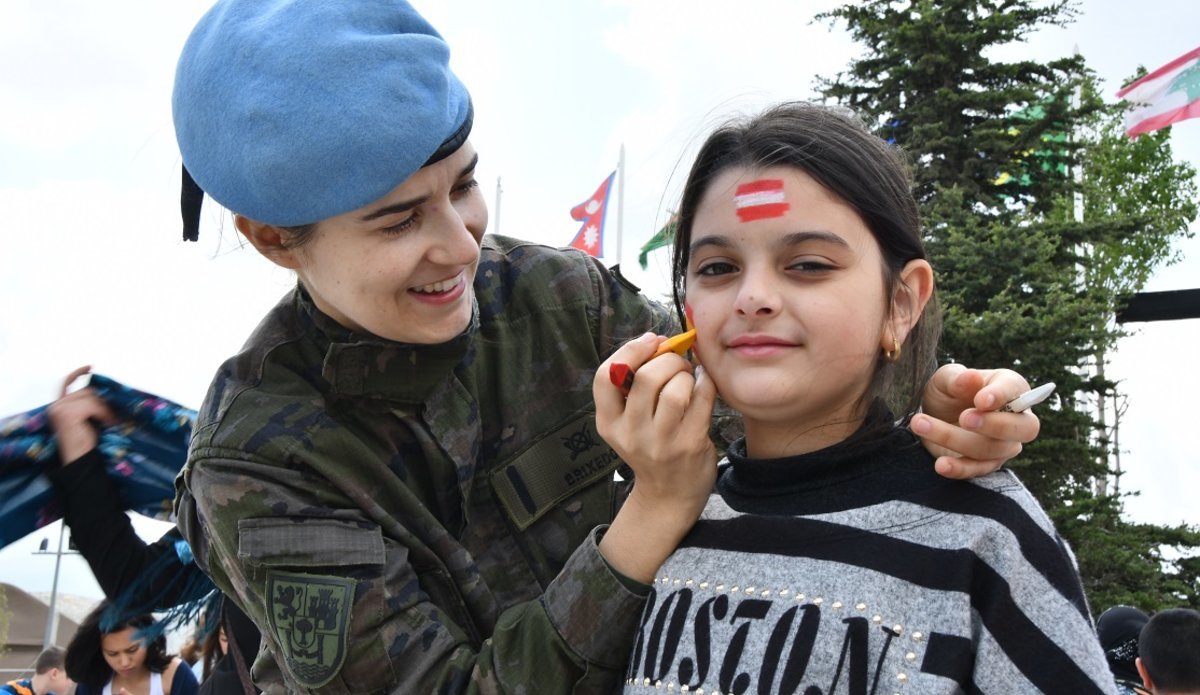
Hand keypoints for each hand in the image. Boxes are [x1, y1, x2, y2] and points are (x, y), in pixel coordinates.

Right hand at [46, 365, 117, 464]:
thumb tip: (105, 392)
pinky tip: (107, 422)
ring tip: (108, 421)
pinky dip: (103, 412)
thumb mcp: (87, 418)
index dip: (78, 373)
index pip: (67, 383)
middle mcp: (55, 405)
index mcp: (59, 406)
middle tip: (109, 416)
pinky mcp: (67, 414)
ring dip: (103, 408)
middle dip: (101, 401)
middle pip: (86, 391)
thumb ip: (89, 404)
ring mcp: (59, 409)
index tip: (91, 367)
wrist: (79, 458)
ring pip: (90, 397)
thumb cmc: (85, 441)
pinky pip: (92, 405)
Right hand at [593, 333, 717, 581]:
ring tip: (688, 376)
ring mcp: (662, 442)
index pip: (606, 377)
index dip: (630, 350)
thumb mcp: (627, 423)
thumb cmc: (650, 448)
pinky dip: (705, 383)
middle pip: (646, 377)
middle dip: (667, 359)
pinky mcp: (690, 444)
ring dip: (686, 373)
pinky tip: (703, 384)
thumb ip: (632, 387)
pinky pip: (702, 399)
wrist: (669, 496)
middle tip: (676, 362)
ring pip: (675, 388)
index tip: (650, 341)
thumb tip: (658, 341)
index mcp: (609, 424)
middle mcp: (631, 434)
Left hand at [911, 364, 1039, 479]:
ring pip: (991, 449)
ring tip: (922, 424)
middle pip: (1024, 428)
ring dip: (955, 438)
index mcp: (1010, 388)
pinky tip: (941, 464)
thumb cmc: (948, 390)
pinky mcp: (985, 464)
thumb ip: (958, 378)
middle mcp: (1016, 419)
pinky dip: (959, 468)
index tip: (980, 400)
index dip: (1001, 396)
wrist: (932, 414)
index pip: (1015, 390)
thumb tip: (971, 377)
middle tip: (964, 418)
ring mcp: (1004, 445)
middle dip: (995, 425)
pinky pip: (977, 470)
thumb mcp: (946, 379)